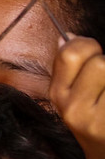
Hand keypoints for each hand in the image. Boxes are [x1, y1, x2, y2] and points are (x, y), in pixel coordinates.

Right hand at [49, 35, 104, 158]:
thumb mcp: (73, 95)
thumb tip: (67, 37)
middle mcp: (73, 110)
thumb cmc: (94, 119)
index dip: (87, 44)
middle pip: (100, 63)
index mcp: (58, 95)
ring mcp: (97, 122)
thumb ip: (68, 66)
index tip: (94, 52)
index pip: (70, 53)